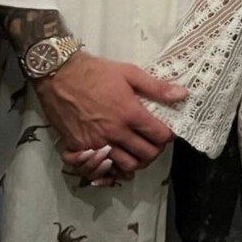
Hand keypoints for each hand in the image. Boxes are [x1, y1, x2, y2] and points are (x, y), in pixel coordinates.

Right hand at [35, 52, 185, 185]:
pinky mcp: (78, 148)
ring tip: (136, 153)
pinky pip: (98, 168)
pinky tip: (114, 161)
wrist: (58, 74)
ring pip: (125, 166)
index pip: (159, 136)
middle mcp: (115, 132)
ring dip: (135, 162)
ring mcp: (96, 143)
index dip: (167, 136)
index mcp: (130, 113)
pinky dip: (109, 169)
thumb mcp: (129, 72)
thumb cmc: (95, 71)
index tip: (165, 131)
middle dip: (154, 151)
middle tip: (153, 143)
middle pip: (145, 155)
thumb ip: (156, 87)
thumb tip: (182, 94)